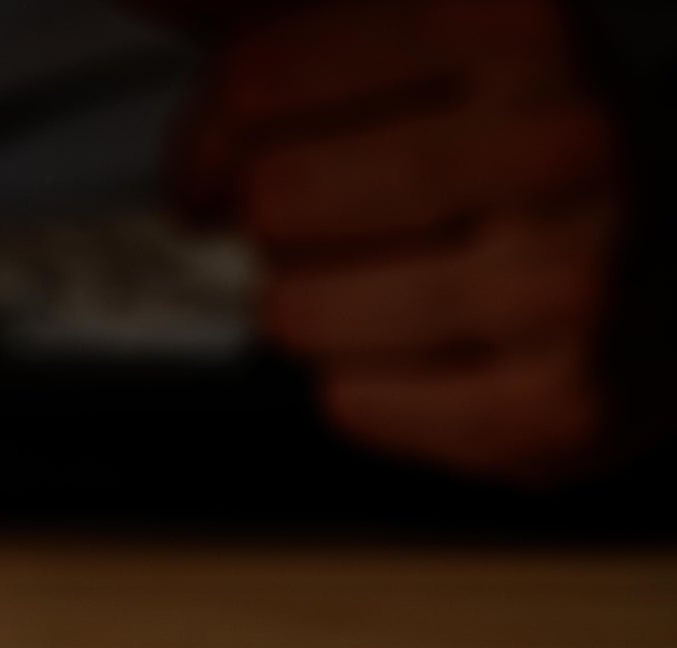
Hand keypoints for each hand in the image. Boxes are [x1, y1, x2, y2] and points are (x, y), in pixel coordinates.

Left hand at [176, 0, 626, 483]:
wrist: (668, 276)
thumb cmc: (506, 145)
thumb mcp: (390, 35)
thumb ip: (264, 10)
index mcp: (514, 20)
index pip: (254, 84)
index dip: (218, 133)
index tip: (245, 149)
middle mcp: (563, 141)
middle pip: (272, 202)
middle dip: (277, 223)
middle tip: (348, 220)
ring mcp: (573, 280)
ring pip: (295, 313)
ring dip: (316, 307)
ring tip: (406, 278)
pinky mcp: (556, 405)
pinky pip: (350, 404)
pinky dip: (370, 386)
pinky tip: (444, 346)